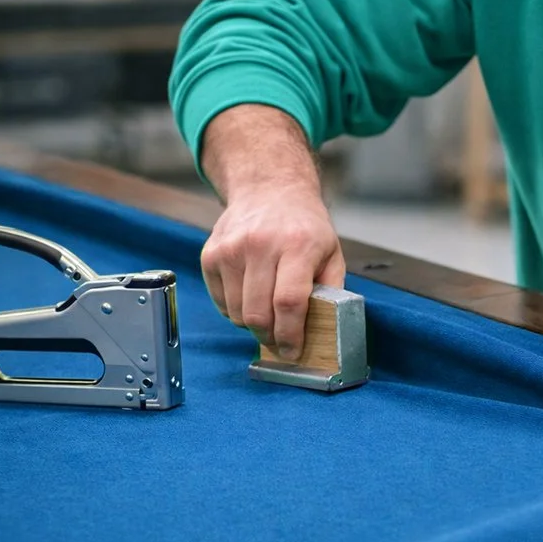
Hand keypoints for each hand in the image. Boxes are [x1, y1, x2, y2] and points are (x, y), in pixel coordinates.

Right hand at [201, 187, 345, 357]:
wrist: (269, 190)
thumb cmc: (305, 227)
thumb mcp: (332, 253)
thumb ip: (331, 290)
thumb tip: (325, 331)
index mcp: (297, 245)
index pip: (288, 302)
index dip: (290, 334)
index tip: (294, 351)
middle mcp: (260, 245)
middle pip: (258, 313)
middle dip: (270, 337)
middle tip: (280, 342)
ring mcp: (231, 248)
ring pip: (236, 312)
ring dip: (253, 325)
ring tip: (268, 316)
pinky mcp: (211, 254)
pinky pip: (221, 301)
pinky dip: (236, 310)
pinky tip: (251, 296)